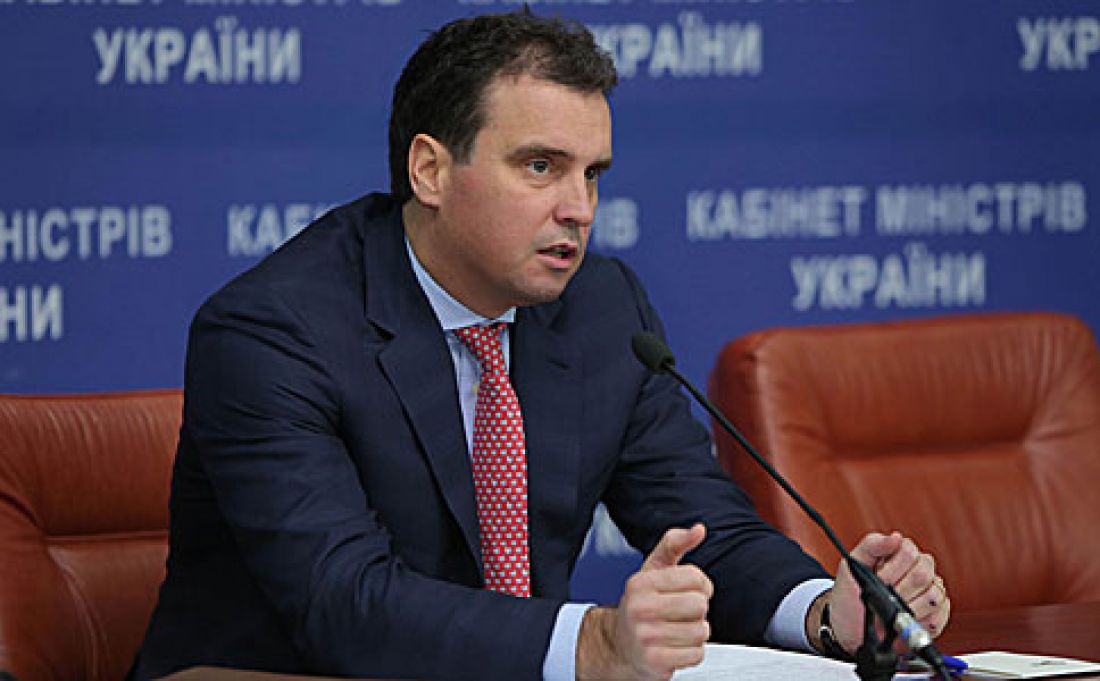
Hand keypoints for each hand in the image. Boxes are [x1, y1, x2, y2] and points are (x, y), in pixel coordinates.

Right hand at [577, 523, 712, 680]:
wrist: (619, 646)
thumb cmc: (641, 606)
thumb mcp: (652, 570)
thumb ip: (674, 544)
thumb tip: (698, 530)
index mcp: (640, 583)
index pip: (695, 577)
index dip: (700, 585)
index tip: (690, 590)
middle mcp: (639, 608)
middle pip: (700, 605)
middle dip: (697, 611)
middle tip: (681, 613)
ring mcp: (646, 636)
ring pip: (701, 631)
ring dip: (695, 633)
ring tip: (676, 630)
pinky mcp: (655, 661)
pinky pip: (696, 654)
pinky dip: (691, 653)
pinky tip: (675, 647)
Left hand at [827, 531, 950, 654]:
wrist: (851, 628)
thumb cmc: (851, 595)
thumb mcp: (851, 567)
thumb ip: (871, 545)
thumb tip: (895, 537)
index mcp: (899, 554)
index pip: (909, 551)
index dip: (893, 569)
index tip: (878, 580)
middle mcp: (919, 570)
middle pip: (924, 574)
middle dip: (900, 590)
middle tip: (885, 598)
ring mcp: (930, 591)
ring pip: (934, 594)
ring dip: (910, 607)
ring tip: (894, 611)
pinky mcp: (937, 614)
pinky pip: (940, 615)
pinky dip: (921, 621)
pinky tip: (906, 621)